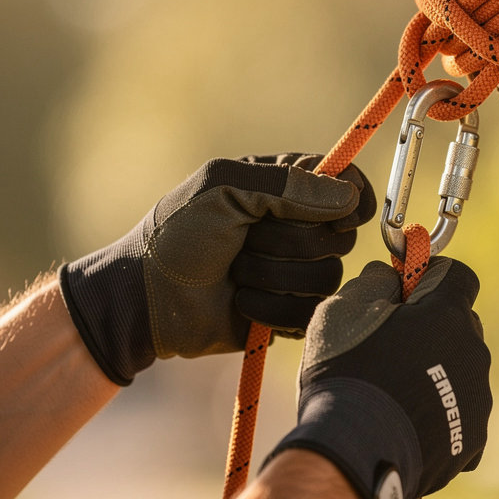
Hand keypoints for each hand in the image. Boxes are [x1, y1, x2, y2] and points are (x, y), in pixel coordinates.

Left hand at [59, 154, 375, 384]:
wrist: (147, 298)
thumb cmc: (177, 235)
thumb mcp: (222, 188)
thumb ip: (286, 185)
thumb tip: (348, 197)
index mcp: (287, 187)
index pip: (348, 187)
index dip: (351, 200)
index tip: (336, 213)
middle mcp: (299, 227)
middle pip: (339, 237)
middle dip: (288, 242)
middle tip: (245, 241)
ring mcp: (297, 272)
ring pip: (327, 277)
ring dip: (273, 277)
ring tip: (235, 274)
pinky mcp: (290, 312)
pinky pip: (310, 314)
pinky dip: (270, 308)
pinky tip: (240, 302)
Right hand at [268, 256, 491, 498]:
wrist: (356, 452)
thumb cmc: (347, 374)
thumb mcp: (342, 311)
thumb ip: (374, 282)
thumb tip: (389, 275)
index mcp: (448, 314)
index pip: (458, 276)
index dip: (430, 278)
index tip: (403, 293)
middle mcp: (474, 352)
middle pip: (460, 325)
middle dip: (432, 328)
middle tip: (390, 346)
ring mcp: (478, 398)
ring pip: (461, 371)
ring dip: (436, 372)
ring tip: (393, 394)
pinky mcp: (473, 438)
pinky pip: (460, 414)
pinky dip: (439, 414)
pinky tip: (406, 424)